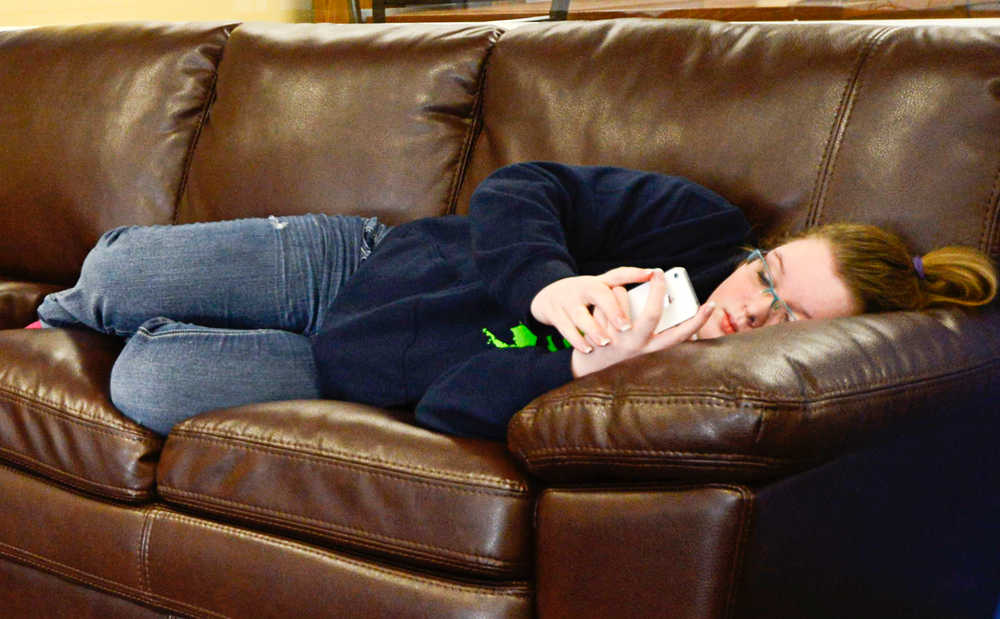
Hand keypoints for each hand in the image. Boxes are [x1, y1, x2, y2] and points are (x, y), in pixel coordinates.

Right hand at [530, 267, 654, 353]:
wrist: (547, 298)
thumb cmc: (585, 296)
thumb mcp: (601, 287)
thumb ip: (624, 288)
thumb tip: (651, 289)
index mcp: (600, 281)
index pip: (619, 275)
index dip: (635, 274)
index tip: (651, 275)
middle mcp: (584, 288)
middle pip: (601, 295)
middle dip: (614, 310)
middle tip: (625, 327)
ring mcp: (568, 301)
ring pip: (581, 316)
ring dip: (594, 330)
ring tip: (606, 342)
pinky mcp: (555, 314)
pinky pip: (566, 329)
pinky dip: (576, 340)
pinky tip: (587, 349)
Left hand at [570, 269, 714, 377]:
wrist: (585, 369)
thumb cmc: (618, 350)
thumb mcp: (640, 345)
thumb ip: (651, 325)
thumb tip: (660, 297)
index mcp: (652, 349)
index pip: (681, 335)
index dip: (699, 321)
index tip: (711, 305)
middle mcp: (636, 347)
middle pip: (653, 314)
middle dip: (658, 290)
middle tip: (659, 273)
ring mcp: (616, 342)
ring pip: (621, 299)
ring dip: (620, 290)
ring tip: (617, 295)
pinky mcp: (598, 335)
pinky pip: (602, 304)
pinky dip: (602, 300)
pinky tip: (598, 309)